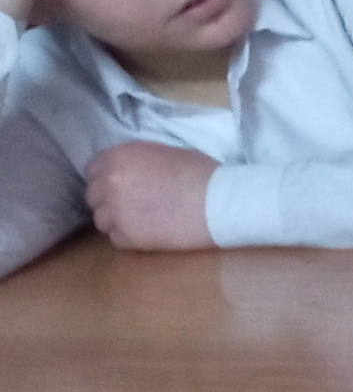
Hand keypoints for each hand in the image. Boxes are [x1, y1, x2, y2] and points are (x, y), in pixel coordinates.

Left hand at [82, 141, 215, 250]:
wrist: (220, 203)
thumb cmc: (202, 174)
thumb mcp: (164, 153)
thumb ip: (138, 161)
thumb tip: (132, 171)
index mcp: (118, 157)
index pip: (93, 170)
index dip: (108, 179)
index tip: (123, 187)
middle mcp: (109, 182)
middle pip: (93, 196)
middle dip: (110, 200)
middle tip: (134, 205)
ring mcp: (115, 211)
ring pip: (101, 219)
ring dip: (117, 220)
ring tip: (142, 222)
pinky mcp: (127, 236)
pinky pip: (116, 238)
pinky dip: (130, 237)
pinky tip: (150, 233)